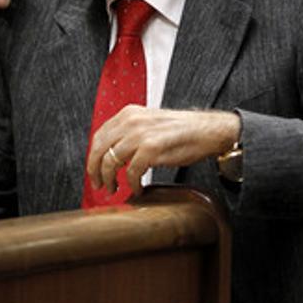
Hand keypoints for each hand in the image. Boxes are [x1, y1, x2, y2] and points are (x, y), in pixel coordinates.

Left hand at [86, 107, 239, 194]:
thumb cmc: (181, 131)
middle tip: (98, 184)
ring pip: (111, 162)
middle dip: (95, 171)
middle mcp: (131, 121)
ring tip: (114, 189)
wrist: (208, 131)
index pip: (99, 136)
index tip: (94, 170)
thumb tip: (111, 154)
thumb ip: (128, 133)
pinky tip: (137, 188)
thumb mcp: (148, 123)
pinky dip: (132, 184)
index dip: (94, 156)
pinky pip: (132, 172)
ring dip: (110, 179)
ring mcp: (140, 135)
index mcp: (128, 114)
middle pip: (100, 150)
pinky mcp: (151, 149)